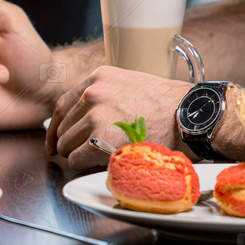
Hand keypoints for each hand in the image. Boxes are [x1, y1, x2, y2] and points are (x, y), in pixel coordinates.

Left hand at [46, 66, 191, 169]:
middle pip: (64, 125)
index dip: (58, 125)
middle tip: (79, 153)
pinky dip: (83, 165)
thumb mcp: (131, 84)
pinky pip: (76, 159)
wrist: (189, 116)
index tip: (55, 139)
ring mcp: (95, 116)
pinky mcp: (99, 139)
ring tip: (98, 158)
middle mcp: (93, 93)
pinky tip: (100, 164)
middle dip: (70, 142)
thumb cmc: (168, 105)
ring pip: (67, 144)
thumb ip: (106, 95)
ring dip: (78, 154)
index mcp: (99, 78)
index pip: (64, 104)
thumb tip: (88, 115)